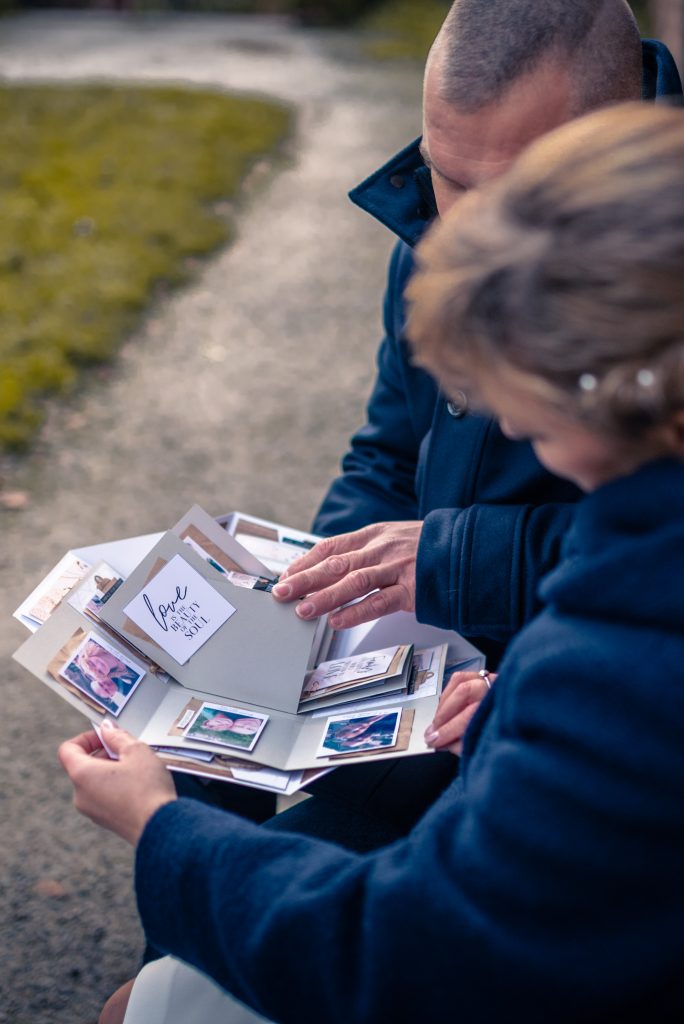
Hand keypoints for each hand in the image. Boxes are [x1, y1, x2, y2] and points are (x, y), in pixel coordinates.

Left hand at [58, 722, 175, 845]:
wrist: (161, 827)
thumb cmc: (147, 789)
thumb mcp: (136, 751)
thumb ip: (118, 736)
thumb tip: (107, 729)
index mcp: (82, 775)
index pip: (68, 750)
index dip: (86, 738)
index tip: (106, 736)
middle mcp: (81, 795)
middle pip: (82, 765)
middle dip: (103, 752)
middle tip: (128, 749)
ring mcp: (92, 811)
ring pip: (94, 781)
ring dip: (111, 769)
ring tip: (137, 767)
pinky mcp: (105, 820)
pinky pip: (102, 796)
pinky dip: (115, 785)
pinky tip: (138, 784)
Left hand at [271, 521, 421, 629]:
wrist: (467, 548)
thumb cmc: (425, 548)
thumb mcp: (392, 538)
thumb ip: (363, 551)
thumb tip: (328, 568)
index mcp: (373, 535)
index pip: (331, 547)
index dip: (305, 562)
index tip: (285, 576)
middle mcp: (381, 549)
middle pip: (336, 563)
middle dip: (305, 579)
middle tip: (281, 593)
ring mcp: (397, 568)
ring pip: (354, 581)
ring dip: (325, 597)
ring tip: (303, 610)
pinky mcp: (413, 589)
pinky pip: (380, 602)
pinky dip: (357, 612)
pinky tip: (338, 621)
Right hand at [424, 670, 495, 755]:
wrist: (519, 726)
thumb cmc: (501, 738)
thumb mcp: (483, 748)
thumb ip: (463, 745)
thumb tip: (442, 743)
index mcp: (502, 708)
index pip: (470, 715)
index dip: (449, 729)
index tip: (435, 741)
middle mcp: (498, 689)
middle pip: (464, 692)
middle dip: (443, 715)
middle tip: (432, 732)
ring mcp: (492, 680)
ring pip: (460, 681)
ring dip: (444, 703)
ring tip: (437, 721)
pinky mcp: (485, 677)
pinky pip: (460, 678)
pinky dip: (448, 692)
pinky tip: (444, 707)